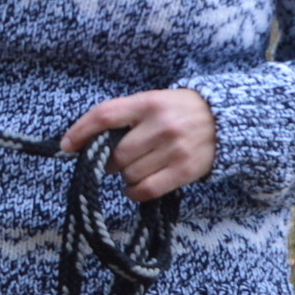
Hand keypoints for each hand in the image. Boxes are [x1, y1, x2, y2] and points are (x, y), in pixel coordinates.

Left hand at [61, 88, 216, 201]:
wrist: (228, 120)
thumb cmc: (180, 112)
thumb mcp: (153, 102)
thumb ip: (124, 117)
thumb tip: (82, 143)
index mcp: (148, 103)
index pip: (104, 116)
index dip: (79, 132)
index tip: (66, 146)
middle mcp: (161, 125)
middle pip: (115, 154)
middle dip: (108, 162)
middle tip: (116, 160)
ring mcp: (174, 149)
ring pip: (129, 174)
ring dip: (125, 176)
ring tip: (137, 167)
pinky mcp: (184, 170)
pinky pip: (146, 189)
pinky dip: (134, 192)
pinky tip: (135, 187)